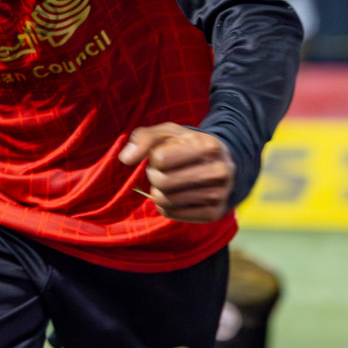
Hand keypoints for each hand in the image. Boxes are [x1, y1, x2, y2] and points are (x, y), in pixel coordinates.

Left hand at [119, 124, 234, 222]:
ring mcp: (219, 194)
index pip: (160, 158)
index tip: (162, 155)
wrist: (222, 164)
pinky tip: (173, 196)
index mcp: (208, 146)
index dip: (154, 157)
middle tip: (161, 172)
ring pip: (166, 200)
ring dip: (158, 192)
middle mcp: (219, 171)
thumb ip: (144, 138)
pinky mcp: (213, 213)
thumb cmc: (187, 146)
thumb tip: (125, 159)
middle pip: (162, 182)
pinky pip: (172, 214)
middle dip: (154, 176)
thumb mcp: (168, 133)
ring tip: (169, 183)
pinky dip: (165, 206)